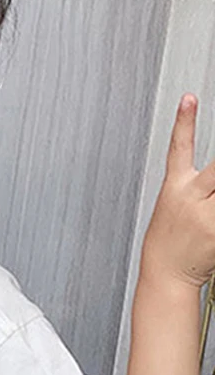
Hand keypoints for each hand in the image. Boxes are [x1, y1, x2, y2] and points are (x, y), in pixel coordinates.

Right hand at [141, 94, 214, 289]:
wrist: (166, 275)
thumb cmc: (171, 243)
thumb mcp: (178, 208)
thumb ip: (203, 187)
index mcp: (175, 189)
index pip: (177, 148)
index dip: (183, 122)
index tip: (189, 99)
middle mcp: (190, 199)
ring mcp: (206, 215)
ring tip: (213, 204)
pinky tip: (214, 227)